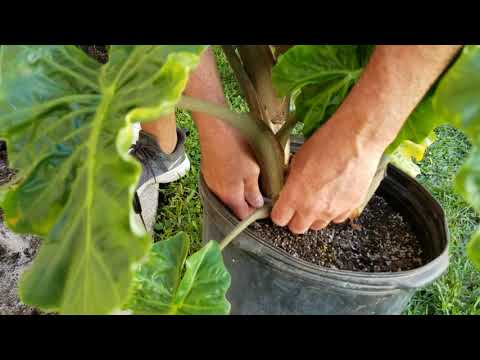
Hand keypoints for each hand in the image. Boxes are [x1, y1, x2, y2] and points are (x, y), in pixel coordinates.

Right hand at [200, 126, 263, 219]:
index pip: (243, 215)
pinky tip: (236, 167)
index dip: (255, 212)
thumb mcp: (252, 170)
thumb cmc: (235, 148)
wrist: (214, 128)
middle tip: (260, 188)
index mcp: (230, 196)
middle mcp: (217, 193)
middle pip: (234, 205)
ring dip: (238, 188)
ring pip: (227, 192)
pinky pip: (220, 182)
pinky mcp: (207, 170)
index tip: (265, 204)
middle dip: (247, 200)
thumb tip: (256, 204)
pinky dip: (229, 179)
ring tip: (250, 175)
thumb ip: (253, 190)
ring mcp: (210, 181)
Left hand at [271, 117, 383, 233]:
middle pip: (297, 228)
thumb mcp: (298, 159)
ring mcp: (333, 210)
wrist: (356, 139)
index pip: (279, 219)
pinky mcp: (350, 207)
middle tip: (297, 206)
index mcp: (295, 195)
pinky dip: (333, 212)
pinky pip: (337, 218)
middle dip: (295, 219)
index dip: (279, 213)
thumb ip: (291, 180)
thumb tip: (288, 187)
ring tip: (317, 199)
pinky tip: (333, 196)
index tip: (281, 208)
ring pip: (318, 226)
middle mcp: (313, 207)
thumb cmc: (328, 143)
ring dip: (314, 216)